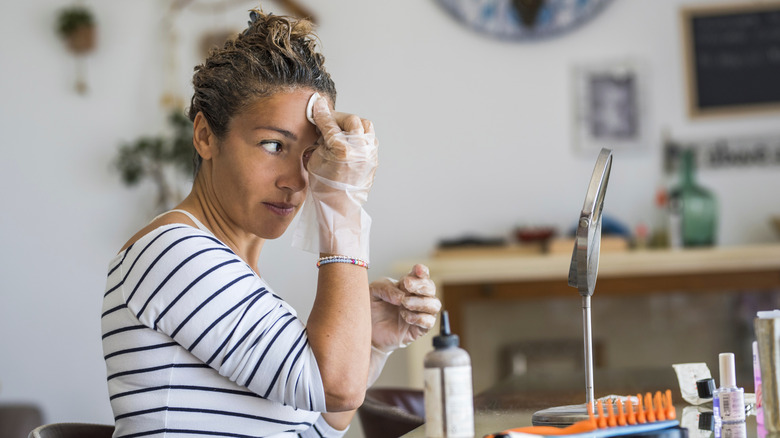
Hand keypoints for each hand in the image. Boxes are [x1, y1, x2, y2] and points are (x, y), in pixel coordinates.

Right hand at [292, 93, 377, 260]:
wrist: (340, 207)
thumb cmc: (324, 187)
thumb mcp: (314, 160)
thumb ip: (320, 139)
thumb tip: (322, 123)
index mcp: (342, 151)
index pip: (329, 124)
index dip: (321, 113)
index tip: (317, 104)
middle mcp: (360, 150)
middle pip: (351, 120)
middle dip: (338, 118)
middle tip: (327, 120)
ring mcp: (370, 154)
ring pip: (365, 127)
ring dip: (352, 125)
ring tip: (340, 130)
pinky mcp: (374, 159)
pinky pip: (369, 139)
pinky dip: (359, 136)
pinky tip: (348, 141)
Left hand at [370, 264, 440, 352]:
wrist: (366, 330)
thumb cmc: (372, 308)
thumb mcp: (373, 292)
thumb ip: (385, 288)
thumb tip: (401, 296)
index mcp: (407, 286)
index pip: (421, 275)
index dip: (422, 271)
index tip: (417, 270)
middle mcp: (416, 297)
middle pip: (431, 288)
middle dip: (421, 285)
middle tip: (407, 285)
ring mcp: (419, 313)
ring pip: (434, 305)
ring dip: (421, 302)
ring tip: (404, 303)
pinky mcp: (418, 329)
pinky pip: (429, 322)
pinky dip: (419, 318)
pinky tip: (405, 317)